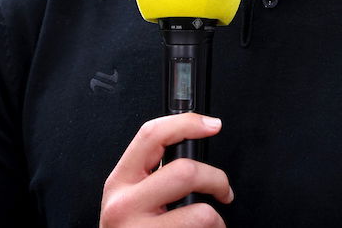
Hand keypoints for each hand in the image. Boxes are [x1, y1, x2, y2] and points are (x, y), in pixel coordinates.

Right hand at [101, 113, 233, 226]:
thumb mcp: (130, 199)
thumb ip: (151, 173)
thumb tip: (192, 142)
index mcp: (119, 182)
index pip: (151, 136)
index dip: (187, 123)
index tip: (212, 124)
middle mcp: (124, 205)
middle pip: (185, 172)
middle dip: (217, 180)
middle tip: (222, 191)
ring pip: (201, 214)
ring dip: (217, 220)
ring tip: (211, 225)